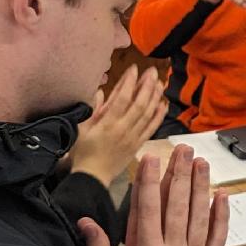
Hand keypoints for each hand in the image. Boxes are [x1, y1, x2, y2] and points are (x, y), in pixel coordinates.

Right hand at [70, 66, 165, 186]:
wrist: (93, 177)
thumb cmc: (83, 151)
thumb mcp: (81, 128)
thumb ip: (92, 109)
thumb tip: (99, 91)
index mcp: (107, 124)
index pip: (121, 98)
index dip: (129, 82)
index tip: (134, 69)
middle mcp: (123, 129)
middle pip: (139, 104)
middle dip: (147, 85)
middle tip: (152, 71)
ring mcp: (133, 137)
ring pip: (148, 114)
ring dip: (155, 97)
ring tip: (159, 82)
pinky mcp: (138, 144)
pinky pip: (151, 128)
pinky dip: (159, 116)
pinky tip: (163, 104)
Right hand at [78, 145, 229, 245]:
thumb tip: (85, 223)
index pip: (147, 210)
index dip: (148, 181)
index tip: (150, 157)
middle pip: (177, 206)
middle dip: (179, 174)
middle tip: (183, 149)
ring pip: (199, 217)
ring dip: (201, 187)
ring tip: (201, 163)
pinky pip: (217, 239)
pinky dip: (221, 217)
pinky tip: (222, 197)